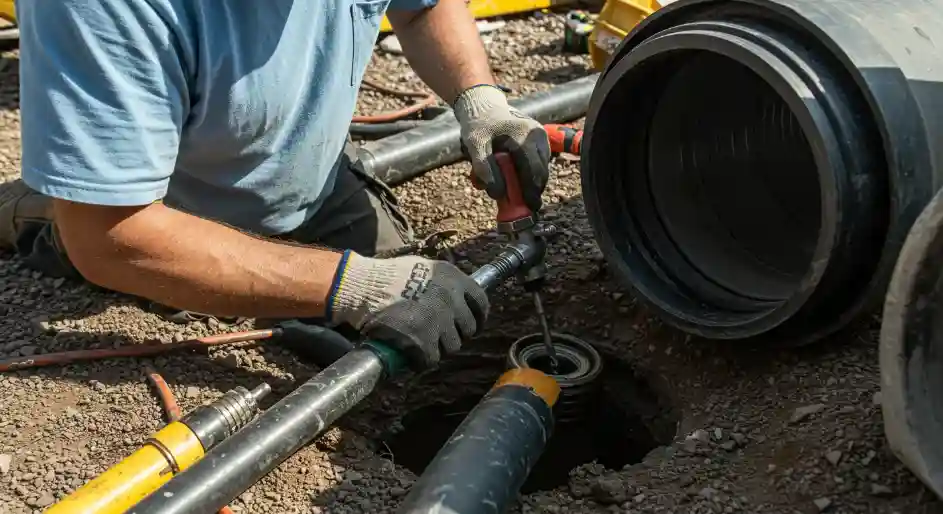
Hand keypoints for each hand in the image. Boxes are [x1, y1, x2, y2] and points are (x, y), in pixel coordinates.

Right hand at [328, 251, 488, 369]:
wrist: (362, 286)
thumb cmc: (387, 276)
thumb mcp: (423, 267)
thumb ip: (443, 282)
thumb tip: (457, 297)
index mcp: (453, 278)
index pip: (480, 302)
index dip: (479, 317)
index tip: (474, 324)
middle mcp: (450, 298)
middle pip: (468, 328)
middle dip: (455, 334)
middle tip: (439, 335)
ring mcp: (438, 320)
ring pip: (452, 346)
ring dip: (438, 347)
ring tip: (421, 342)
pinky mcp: (422, 340)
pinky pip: (431, 359)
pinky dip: (422, 360)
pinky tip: (412, 355)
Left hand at [454, 85, 550, 212]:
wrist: (485, 108)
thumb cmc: (479, 128)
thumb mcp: (474, 146)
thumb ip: (483, 169)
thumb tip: (498, 194)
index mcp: (522, 135)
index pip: (532, 169)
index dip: (531, 191)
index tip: (530, 207)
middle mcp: (537, 134)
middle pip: (541, 171)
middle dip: (533, 190)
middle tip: (525, 205)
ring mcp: (541, 136)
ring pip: (542, 168)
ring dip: (531, 181)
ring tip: (516, 189)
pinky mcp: (541, 139)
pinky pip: (540, 162)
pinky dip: (531, 172)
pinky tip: (517, 175)